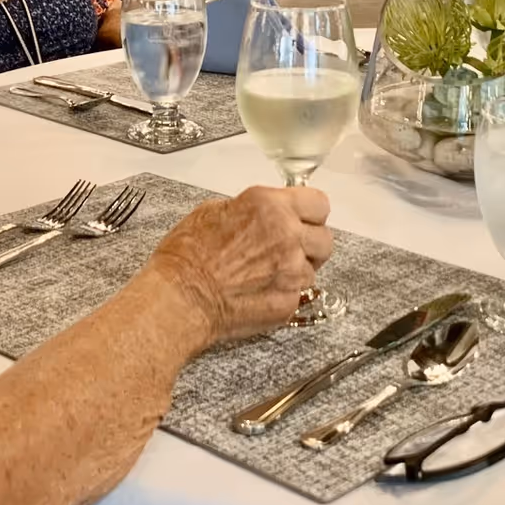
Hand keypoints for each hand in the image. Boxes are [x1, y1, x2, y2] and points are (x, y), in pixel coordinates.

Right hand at [147, 186, 333, 344]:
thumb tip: (265, 214)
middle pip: (324, 238)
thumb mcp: (213, 211)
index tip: (304, 218)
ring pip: (313, 269)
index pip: (318, 203)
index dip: (311, 212)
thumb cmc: (186, 256)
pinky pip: (300, 294)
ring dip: (297, 270)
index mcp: (270, 206)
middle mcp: (287, 234)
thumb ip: (252, 210)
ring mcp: (292, 271)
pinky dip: (285, 293)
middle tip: (288, 249)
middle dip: (309, 243)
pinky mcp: (290, 302)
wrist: (180, 298)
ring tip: (268, 274)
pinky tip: (261, 292)